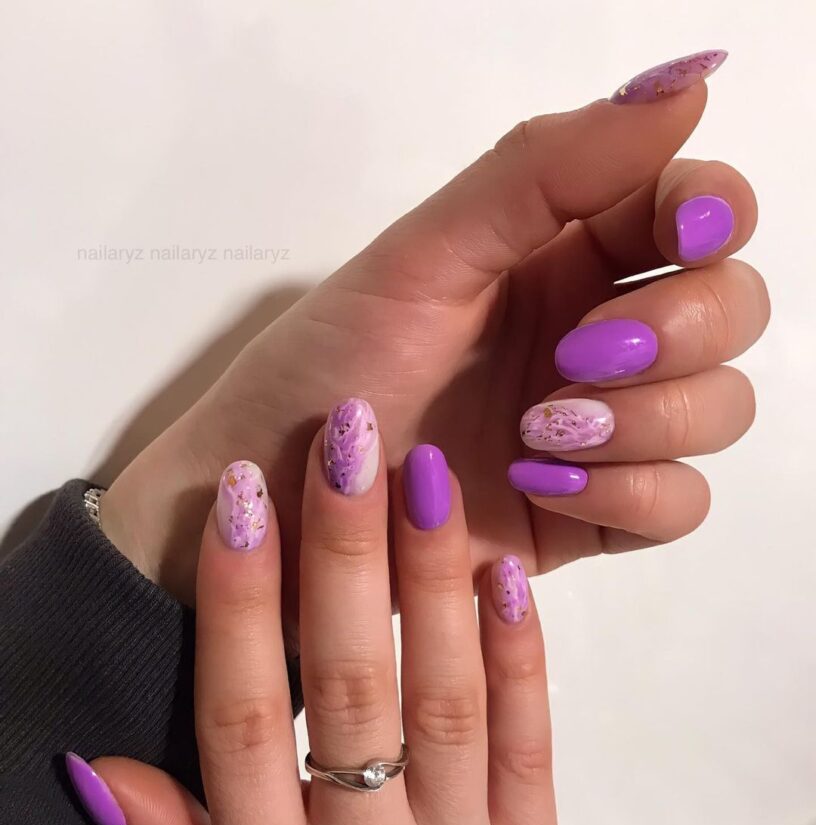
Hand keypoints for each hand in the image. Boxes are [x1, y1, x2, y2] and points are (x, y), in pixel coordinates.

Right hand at [84, 418, 564, 824]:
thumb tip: (96, 769)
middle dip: (345, 553)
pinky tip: (503, 573)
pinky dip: (521, 655)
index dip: (241, 604)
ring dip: (435, 578)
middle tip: (345, 439)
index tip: (242, 502)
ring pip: (447, 700)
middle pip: (353, 686)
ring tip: (429, 472)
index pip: (246, 721)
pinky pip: (530, 747)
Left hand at [102, 60, 767, 631]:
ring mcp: (603, 430)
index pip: (694, 213)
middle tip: (582, 354)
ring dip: (651, 417)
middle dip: (682, 329)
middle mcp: (598, 336)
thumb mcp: (422, 258)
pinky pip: (678, 504)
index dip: (713, 213)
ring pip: (718, 409)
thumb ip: (545, 171)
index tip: (685, 232)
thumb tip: (687, 80)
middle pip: (731, 311)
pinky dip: (632, 492)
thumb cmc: (330, 367)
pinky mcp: (593, 513)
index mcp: (563, 256)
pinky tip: (543, 483)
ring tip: (536, 429)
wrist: (282, 498)